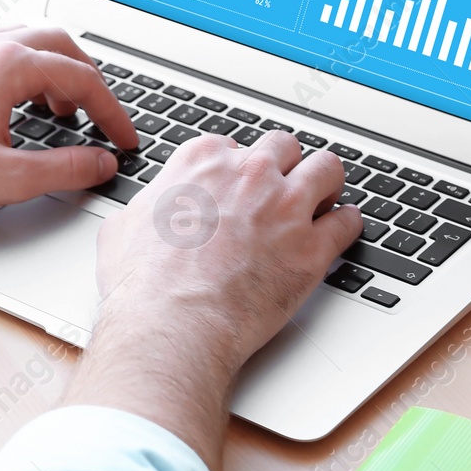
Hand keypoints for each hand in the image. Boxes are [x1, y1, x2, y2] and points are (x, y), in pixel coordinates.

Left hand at [0, 26, 137, 261]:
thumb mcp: (7, 177)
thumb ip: (64, 170)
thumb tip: (101, 165)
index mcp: (9, 65)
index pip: (83, 79)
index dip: (112, 113)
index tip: (124, 141)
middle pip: (64, 44)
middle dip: (92, 81)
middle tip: (104, 119)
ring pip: (36, 41)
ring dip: (62, 72)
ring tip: (69, 113)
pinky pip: (11, 50)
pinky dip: (35, 71)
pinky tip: (30, 105)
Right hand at [61, 131, 360, 470]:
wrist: (172, 324)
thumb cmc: (144, 283)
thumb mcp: (123, 226)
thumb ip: (146, 206)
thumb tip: (145, 211)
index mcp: (202, 161)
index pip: (233, 146)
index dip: (237, 168)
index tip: (238, 185)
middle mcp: (248, 173)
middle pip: (283, 148)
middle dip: (284, 166)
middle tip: (282, 188)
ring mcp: (285, 207)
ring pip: (327, 170)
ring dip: (325, 183)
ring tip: (323, 200)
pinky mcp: (312, 247)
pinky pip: (347, 222)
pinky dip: (346, 225)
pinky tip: (341, 230)